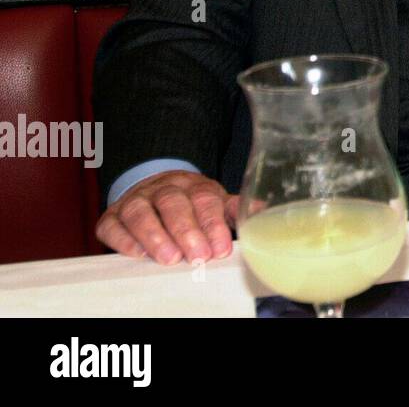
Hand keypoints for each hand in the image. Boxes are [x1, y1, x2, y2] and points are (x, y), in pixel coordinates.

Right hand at [95, 170, 239, 264]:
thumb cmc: (191, 203)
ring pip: (141, 212)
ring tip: (169, 258)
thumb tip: (261, 210)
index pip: (205, 201)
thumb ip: (234, 210)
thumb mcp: (216, 203)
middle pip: (173, 204)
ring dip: (155, 236)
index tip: (220, 249)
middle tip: (197, 256)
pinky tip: (136, 254)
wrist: (155, 189)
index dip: (213, 225)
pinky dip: (122, 239)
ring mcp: (136, 200)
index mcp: (195, 186)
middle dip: (186, 231)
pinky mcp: (111, 216)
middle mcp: (164, 189)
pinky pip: (112, 225)